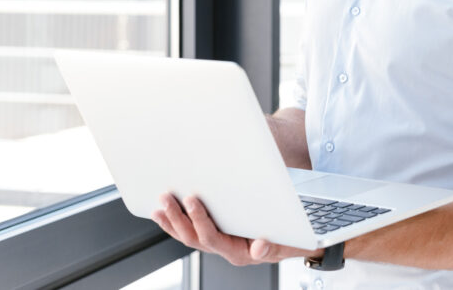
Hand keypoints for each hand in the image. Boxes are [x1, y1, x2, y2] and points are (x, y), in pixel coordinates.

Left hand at [151, 193, 319, 265]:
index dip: (199, 220)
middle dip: (178, 218)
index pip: (212, 238)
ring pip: (188, 237)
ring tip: (160, 204)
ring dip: (171, 221)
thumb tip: (259, 247)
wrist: (292, 245)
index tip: (192, 200)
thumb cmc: (289, 242)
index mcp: (238, 253)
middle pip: (193, 238)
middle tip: (166, 199)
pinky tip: (165, 213)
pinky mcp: (214, 236)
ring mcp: (217, 245)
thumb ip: (272, 247)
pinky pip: (190, 233)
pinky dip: (176, 223)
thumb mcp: (286, 245)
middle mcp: (224, 250)